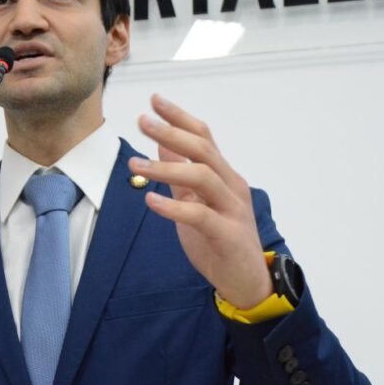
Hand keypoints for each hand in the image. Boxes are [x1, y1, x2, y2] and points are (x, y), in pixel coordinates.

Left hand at [131, 94, 271, 308]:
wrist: (248, 283)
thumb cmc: (220, 242)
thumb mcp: (195, 202)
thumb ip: (181, 174)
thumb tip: (163, 143)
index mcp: (224, 176)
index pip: (204, 137)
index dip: (180, 117)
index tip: (155, 101)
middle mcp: (231, 186)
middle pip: (203, 150)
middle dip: (171, 132)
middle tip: (142, 121)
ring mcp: (233, 209)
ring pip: (202, 177)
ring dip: (166, 167)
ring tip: (135, 164)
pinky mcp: (228, 235)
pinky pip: (200, 214)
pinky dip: (173, 206)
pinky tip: (151, 200)